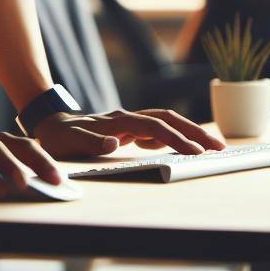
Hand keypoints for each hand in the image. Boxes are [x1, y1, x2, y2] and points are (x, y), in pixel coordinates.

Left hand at [33, 108, 225, 159]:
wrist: (50, 125)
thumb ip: (89, 142)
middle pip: (168, 119)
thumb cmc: (59, 137)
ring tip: (211, 148)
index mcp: (117, 121)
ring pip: (166, 122)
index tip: (195, 153)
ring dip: (189, 132)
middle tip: (219, 148)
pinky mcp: (130, 128)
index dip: (175, 139)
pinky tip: (183, 148)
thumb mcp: (68, 142)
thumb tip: (114, 144)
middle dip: (194, 131)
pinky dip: (175, 135)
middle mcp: (127, 117)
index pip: (154, 127)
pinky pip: (158, 128)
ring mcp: (130, 122)